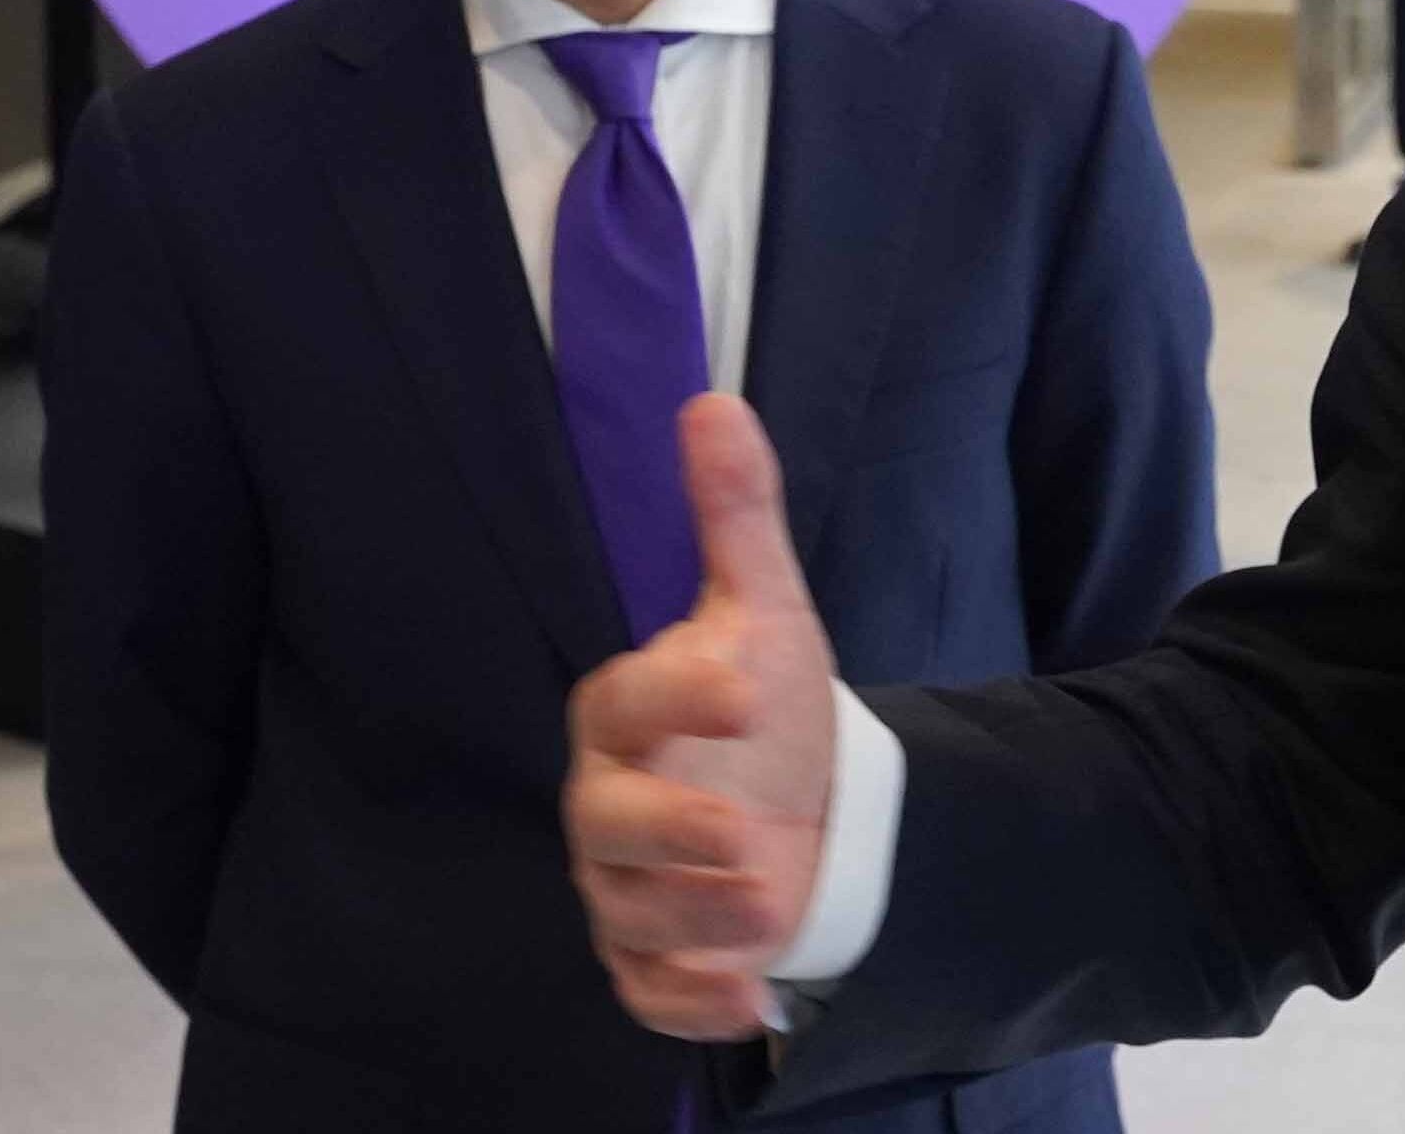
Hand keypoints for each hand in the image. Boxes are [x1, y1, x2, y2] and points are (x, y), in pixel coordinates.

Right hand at [562, 394, 841, 1039]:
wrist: (798, 802)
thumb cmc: (763, 703)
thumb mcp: (762, 606)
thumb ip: (735, 515)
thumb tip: (711, 401)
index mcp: (626, 713)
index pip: (624, 701)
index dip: (675, 695)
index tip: (748, 685)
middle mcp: (609, 803)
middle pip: (605, 827)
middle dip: (671, 837)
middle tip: (747, 841)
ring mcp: (625, 887)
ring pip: (629, 915)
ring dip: (697, 921)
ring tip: (772, 906)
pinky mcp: (653, 955)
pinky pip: (648, 992)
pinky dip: (692, 1004)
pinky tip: (751, 999)